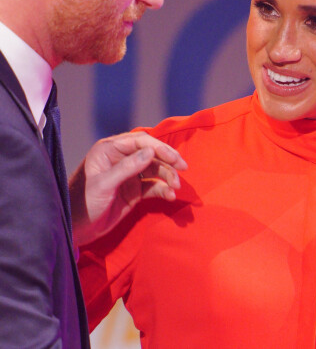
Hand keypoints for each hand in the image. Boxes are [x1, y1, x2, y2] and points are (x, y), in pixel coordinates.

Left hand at [69, 131, 186, 246]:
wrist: (75, 230)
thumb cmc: (81, 203)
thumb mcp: (103, 184)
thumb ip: (127, 167)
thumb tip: (151, 152)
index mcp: (110, 150)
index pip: (140, 141)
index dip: (159, 147)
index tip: (173, 158)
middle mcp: (121, 159)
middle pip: (151, 153)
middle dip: (168, 161)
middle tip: (183, 168)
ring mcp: (129, 175)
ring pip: (156, 170)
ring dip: (168, 177)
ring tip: (176, 188)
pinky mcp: (134, 191)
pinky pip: (153, 186)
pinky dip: (164, 190)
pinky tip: (170, 196)